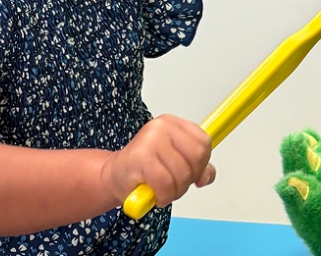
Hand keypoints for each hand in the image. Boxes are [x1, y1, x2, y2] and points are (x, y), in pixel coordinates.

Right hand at [101, 115, 215, 208]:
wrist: (114, 176)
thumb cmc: (145, 170)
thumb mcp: (176, 165)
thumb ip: (197, 168)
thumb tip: (206, 176)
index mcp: (174, 123)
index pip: (203, 143)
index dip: (201, 164)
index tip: (188, 174)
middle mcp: (162, 126)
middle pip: (196, 157)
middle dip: (188, 179)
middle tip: (173, 185)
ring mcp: (151, 139)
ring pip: (181, 172)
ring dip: (174, 191)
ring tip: (162, 190)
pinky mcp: (140, 156)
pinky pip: (165, 183)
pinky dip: (164, 196)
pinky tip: (156, 195)